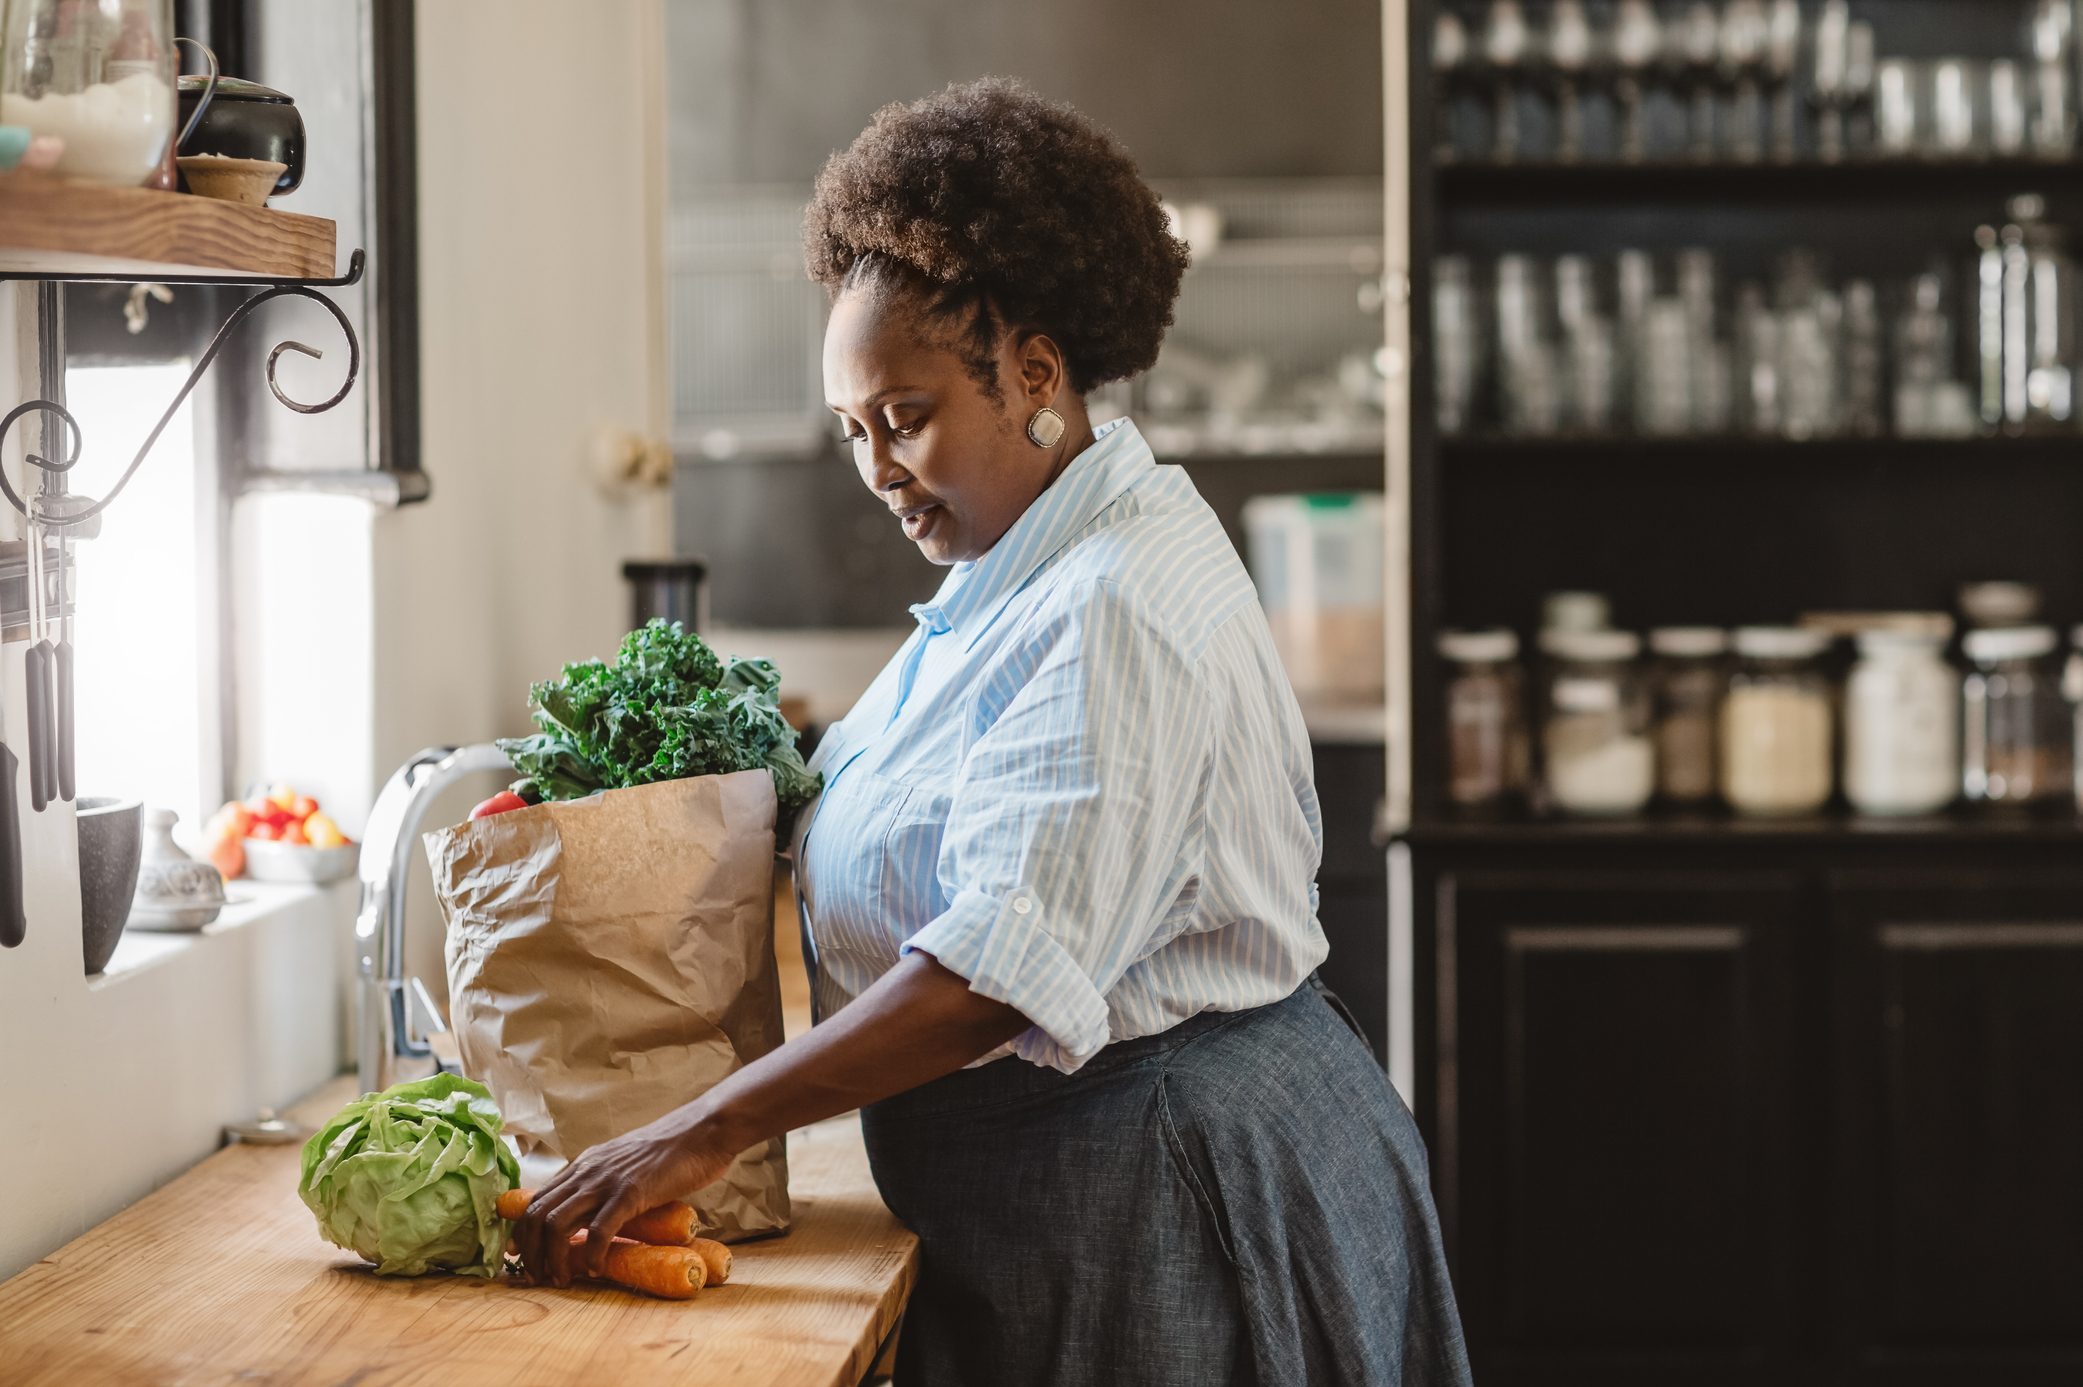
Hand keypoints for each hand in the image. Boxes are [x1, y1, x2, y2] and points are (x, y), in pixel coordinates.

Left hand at [510, 1103, 737, 1287]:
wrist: (704, 1130)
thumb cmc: (673, 1149)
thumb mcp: (626, 1160)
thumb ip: (608, 1179)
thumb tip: (600, 1208)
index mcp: (585, 1163)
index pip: (537, 1199)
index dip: (522, 1231)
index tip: (519, 1255)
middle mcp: (588, 1171)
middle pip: (538, 1215)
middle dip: (531, 1252)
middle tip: (538, 1276)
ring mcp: (607, 1181)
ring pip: (558, 1225)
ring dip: (554, 1259)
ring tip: (562, 1280)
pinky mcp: (631, 1193)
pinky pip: (599, 1231)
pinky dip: (592, 1255)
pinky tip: (597, 1269)